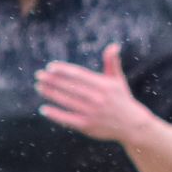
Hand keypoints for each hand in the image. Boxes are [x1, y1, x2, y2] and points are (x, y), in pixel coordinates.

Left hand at [38, 44, 153, 141]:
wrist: (132, 125)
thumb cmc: (122, 99)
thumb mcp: (118, 80)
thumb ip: (112, 62)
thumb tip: (113, 45)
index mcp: (104, 85)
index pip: (79, 75)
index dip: (63, 70)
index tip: (50, 67)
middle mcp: (98, 98)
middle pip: (70, 87)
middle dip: (53, 80)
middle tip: (39, 75)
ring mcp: (92, 113)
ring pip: (67, 101)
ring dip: (51, 94)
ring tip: (39, 87)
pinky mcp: (88, 126)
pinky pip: (68, 119)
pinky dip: (55, 114)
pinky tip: (44, 109)